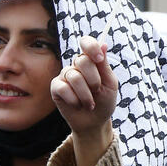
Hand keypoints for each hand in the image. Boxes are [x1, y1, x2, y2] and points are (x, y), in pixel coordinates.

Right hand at [51, 37, 117, 165]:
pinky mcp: (56, 88)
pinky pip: (63, 88)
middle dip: (93, 79)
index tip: (99, 59)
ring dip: (86, 94)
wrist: (95, 122)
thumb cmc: (104, 102)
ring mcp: (65, 76)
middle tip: (97, 90)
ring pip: (74, 77)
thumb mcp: (110, 84)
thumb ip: (104, 65)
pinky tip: (77, 105)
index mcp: (90, 61)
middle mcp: (76, 66)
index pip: (86, 43)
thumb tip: (103, 44)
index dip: (91, 47)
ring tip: (90, 104)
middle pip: (82, 61)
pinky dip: (74, 99)